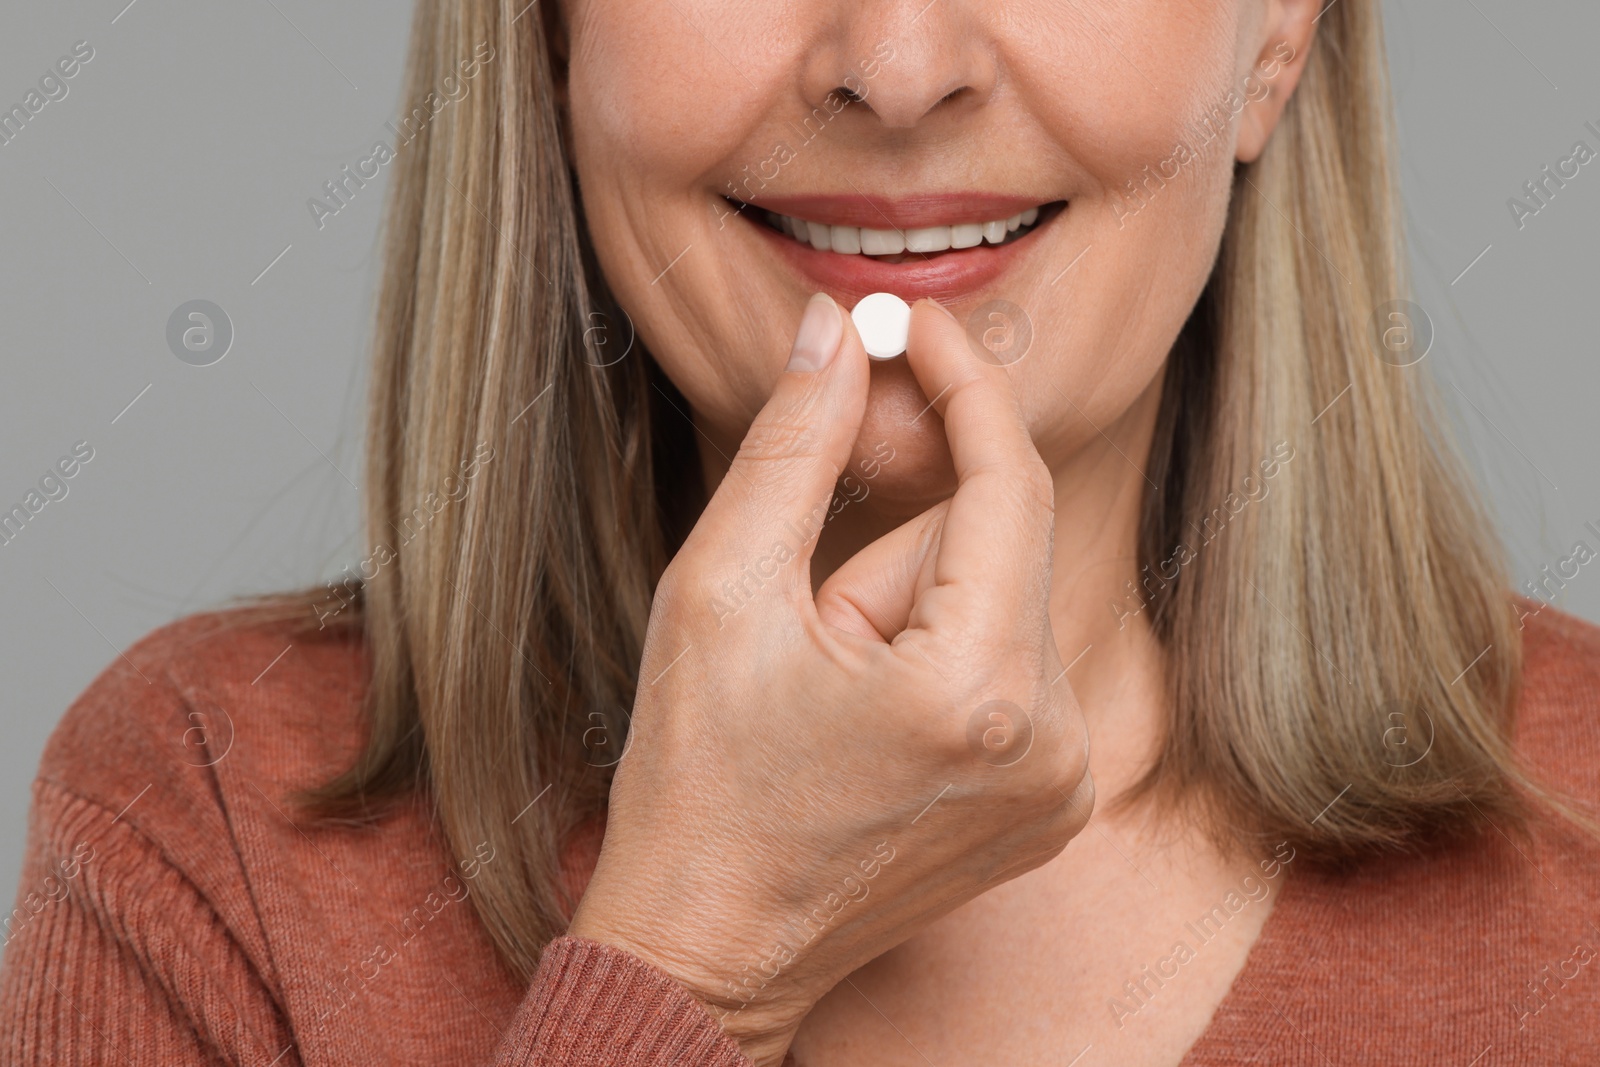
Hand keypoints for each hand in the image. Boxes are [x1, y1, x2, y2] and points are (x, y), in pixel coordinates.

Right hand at [567, 292, 1092, 1065]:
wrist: (707, 948)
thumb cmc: (696, 781)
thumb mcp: (722, 590)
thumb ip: (795, 445)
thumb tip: (836, 333)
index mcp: (980, 690)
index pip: (1009, 481)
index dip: (962, 383)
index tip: (917, 324)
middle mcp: (1054, 742)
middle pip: (995, 547)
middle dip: (890, 553)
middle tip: (803, 627)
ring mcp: (1063, 784)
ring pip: (999, 605)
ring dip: (910, 612)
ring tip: (829, 698)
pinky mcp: (1053, 805)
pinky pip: (1011, 669)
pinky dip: (941, 660)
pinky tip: (869, 723)